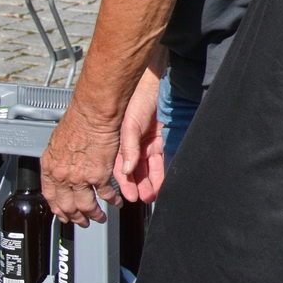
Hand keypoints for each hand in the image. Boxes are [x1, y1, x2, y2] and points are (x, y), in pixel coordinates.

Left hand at [41, 105, 122, 225]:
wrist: (93, 114)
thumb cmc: (79, 120)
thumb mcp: (58, 141)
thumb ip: (59, 158)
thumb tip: (62, 165)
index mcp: (50, 167)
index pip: (50, 196)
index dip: (57, 208)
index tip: (63, 214)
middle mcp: (61, 176)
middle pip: (66, 205)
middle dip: (74, 217)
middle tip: (81, 222)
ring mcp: (79, 178)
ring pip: (85, 205)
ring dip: (93, 214)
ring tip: (99, 218)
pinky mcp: (98, 175)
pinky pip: (105, 194)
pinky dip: (111, 200)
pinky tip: (115, 202)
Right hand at [114, 65, 166, 203]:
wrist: (152, 82)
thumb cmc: (135, 99)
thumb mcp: (129, 126)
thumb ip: (129, 149)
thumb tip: (126, 170)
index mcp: (119, 143)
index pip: (121, 170)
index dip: (126, 184)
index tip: (129, 198)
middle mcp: (133, 144)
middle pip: (136, 171)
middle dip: (140, 186)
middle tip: (145, 199)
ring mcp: (146, 141)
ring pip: (149, 166)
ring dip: (151, 181)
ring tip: (153, 195)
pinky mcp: (160, 136)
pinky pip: (161, 156)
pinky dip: (162, 169)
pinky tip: (162, 180)